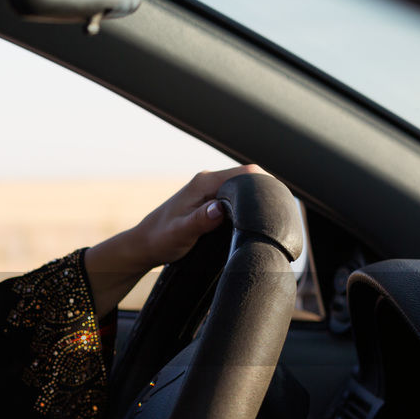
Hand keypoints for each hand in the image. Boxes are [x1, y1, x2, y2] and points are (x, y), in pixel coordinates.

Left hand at [84, 164, 268, 315]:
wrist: (144, 245)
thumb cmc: (160, 239)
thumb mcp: (181, 233)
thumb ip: (201, 220)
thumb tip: (219, 210)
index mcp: (204, 183)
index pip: (245, 173)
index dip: (264, 185)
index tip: (275, 203)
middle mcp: (208, 182)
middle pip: (248, 178)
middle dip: (263, 192)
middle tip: (275, 214)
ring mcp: (209, 191)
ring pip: (242, 188)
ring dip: (255, 199)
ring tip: (267, 217)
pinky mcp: (210, 201)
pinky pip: (235, 196)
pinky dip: (246, 204)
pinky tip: (252, 218)